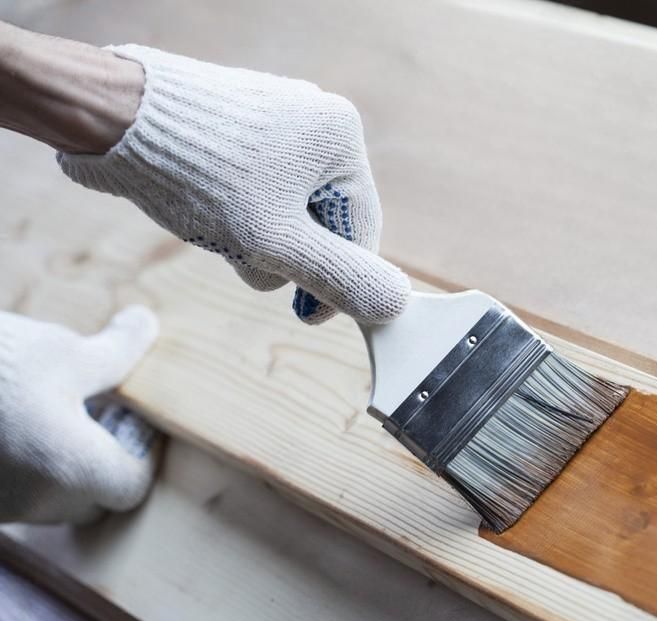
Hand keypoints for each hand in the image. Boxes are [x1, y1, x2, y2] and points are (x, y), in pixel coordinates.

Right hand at [0, 306, 159, 523]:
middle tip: (98, 413)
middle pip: (92, 500)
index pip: (132, 487)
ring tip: (50, 412)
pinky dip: (22, 465)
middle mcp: (35, 503)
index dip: (142, 453)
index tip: (134, 419)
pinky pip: (11, 493)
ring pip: (49, 500)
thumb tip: (146, 324)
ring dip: (60, 465)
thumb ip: (117, 352)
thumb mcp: (62, 351)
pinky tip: (12, 423)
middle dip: (102, 462)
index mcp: (73, 471)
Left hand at [57, 45, 409, 324]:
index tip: (309, 316)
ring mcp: (275, 122)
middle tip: (245, 259)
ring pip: (284, 210)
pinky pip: (255, 190)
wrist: (110, 117)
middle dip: (282, 252)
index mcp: (340, 136)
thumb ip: (338, 277)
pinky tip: (201, 211)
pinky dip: (234, 213)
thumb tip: (394, 304)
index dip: (339, 280)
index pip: (361, 228)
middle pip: (320, 220)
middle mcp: (314, 120)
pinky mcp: (238, 130)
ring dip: (253, 237)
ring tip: (213, 228)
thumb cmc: (200, 175)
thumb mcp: (277, 242)